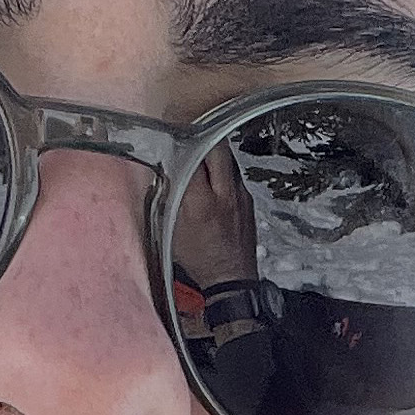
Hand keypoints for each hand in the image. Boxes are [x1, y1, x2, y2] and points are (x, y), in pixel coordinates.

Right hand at [173, 142, 260, 297]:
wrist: (231, 278)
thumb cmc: (199, 258)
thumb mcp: (172, 229)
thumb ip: (170, 195)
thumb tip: (166, 167)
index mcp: (200, 201)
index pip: (194, 154)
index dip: (183, 140)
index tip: (175, 135)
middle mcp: (224, 193)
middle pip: (218, 147)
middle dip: (203, 137)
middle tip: (190, 137)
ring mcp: (241, 195)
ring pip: (228, 159)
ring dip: (214, 155)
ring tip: (200, 159)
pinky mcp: (248, 200)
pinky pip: (234, 175)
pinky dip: (222, 173)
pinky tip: (212, 181)